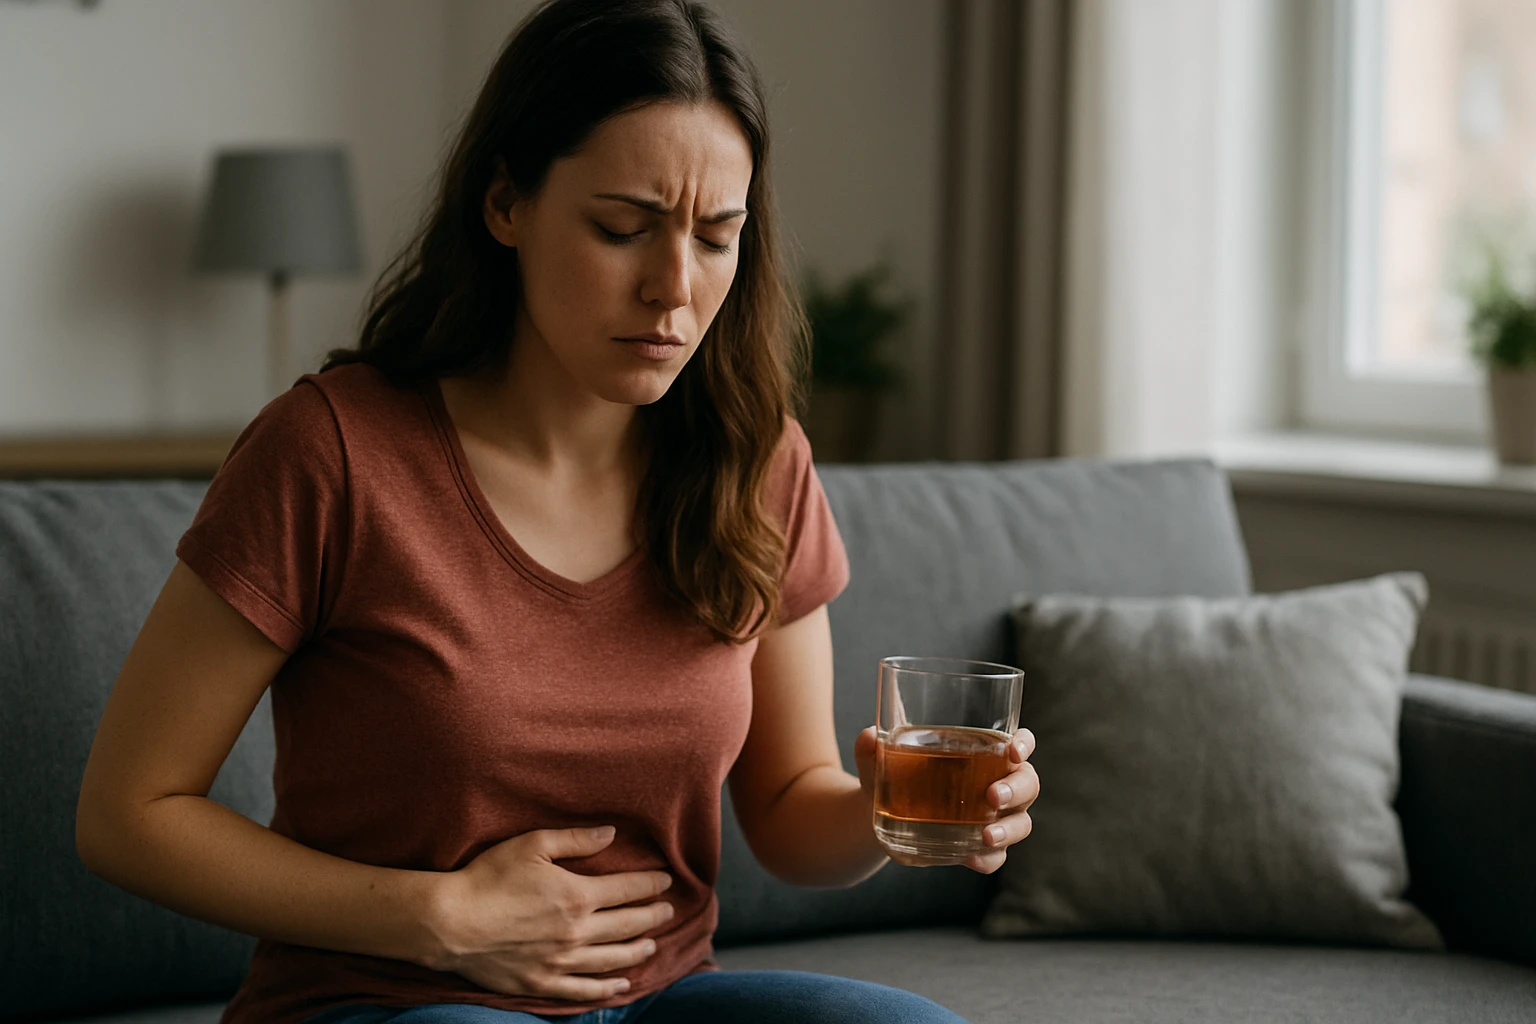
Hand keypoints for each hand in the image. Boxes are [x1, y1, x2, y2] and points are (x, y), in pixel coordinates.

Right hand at [428, 826, 674, 1001]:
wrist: (449, 922)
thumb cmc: (487, 877)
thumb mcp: (532, 845)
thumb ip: (576, 840)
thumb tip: (611, 833)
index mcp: (577, 895)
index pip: (628, 889)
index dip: (651, 884)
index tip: (667, 881)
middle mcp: (576, 932)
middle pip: (628, 924)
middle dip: (653, 916)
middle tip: (669, 911)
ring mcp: (560, 962)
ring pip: (612, 959)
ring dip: (637, 951)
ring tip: (652, 944)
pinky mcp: (541, 983)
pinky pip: (584, 990)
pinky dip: (607, 988)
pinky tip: (622, 985)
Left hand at [853, 726, 1039, 874]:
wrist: (880, 814)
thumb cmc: (893, 774)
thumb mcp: (879, 760)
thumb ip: (872, 747)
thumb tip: (868, 737)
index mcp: (984, 752)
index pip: (1019, 743)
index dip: (1024, 743)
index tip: (1012, 749)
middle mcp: (999, 783)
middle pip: (1028, 783)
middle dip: (1016, 790)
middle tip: (991, 796)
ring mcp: (996, 818)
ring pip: (1021, 823)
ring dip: (1008, 830)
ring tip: (986, 836)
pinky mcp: (982, 847)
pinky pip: (997, 856)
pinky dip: (989, 859)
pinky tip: (971, 858)